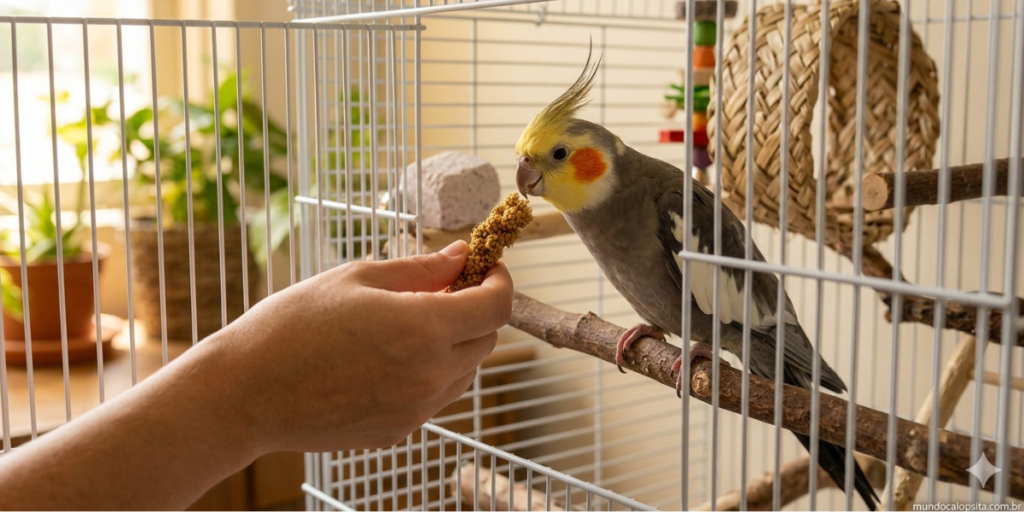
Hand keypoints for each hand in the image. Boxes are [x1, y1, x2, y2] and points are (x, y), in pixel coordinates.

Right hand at [210, 240, 512, 453]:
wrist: (244, 393)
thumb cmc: (291, 326)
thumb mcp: (357, 279)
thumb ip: (420, 269)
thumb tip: (461, 257)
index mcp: (423, 329)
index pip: (496, 306)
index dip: (501, 282)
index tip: (488, 268)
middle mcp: (429, 375)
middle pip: (486, 340)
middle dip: (476, 310)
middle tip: (445, 288)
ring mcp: (416, 409)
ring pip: (465, 371)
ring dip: (455, 344)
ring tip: (409, 323)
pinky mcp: (399, 430)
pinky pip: (435, 396)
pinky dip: (430, 372)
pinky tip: (388, 357)